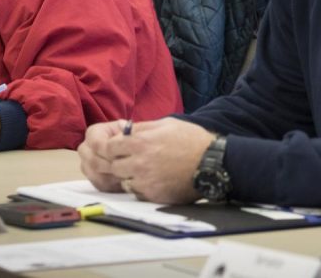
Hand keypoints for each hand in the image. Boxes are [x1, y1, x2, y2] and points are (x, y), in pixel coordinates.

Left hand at [80, 117, 215, 203]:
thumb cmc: (192, 140)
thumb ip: (142, 127)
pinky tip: (153, 180)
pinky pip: (136, 193)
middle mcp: (139, 163)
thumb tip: (124, 128)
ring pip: (123, 181)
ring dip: (129, 176)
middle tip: (131, 159)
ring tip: (144, 170)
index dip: (111, 147)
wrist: (212, 164)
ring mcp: (145, 181)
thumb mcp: (167, 124)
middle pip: (113, 165)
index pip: (108, 146)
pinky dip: (140, 187)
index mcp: (141, 142)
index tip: (117, 147)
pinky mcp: (153, 195)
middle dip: (119, 162)